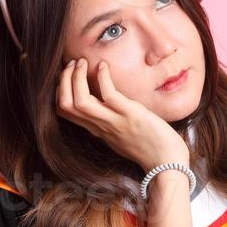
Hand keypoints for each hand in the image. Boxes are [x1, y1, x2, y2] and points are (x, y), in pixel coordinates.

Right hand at [56, 57, 188, 171]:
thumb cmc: (149, 149)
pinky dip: (102, 77)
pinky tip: (104, 66)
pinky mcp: (130, 115)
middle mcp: (100, 126)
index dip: (59, 91)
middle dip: (64, 80)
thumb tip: (104, 111)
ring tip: (82, 62)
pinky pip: (108, 94)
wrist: (167, 164)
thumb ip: (109, 126)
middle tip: (72, 63)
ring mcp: (114, 121)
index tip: (68, 75)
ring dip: (76, 77)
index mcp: (97, 130)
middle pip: (66, 104)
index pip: (65, 111)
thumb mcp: (121, 138)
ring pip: (80, 101)